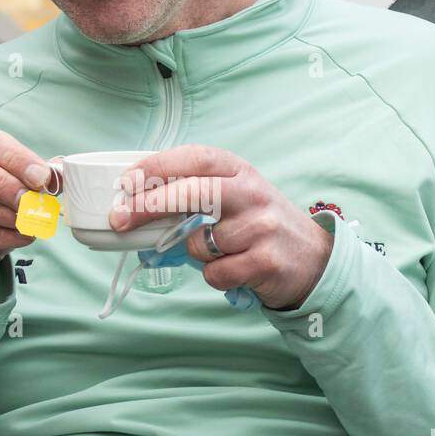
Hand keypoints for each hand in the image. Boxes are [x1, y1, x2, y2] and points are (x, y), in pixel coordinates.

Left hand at [107, 145, 333, 310]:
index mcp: (240, 171)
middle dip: (148, 206)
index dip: (158, 166)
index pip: (196, 159)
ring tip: (222, 252)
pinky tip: (235, 269)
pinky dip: (214, 276)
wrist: (315, 260)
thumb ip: (196, 195)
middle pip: (193, 193)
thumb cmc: (261, 227)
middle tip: (119, 219)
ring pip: (197, 243)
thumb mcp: (235, 198)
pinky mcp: (265, 261)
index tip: (127, 180)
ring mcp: (261, 227)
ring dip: (195, 254)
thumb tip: (136, 206)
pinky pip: (213, 273)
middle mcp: (252, 193)